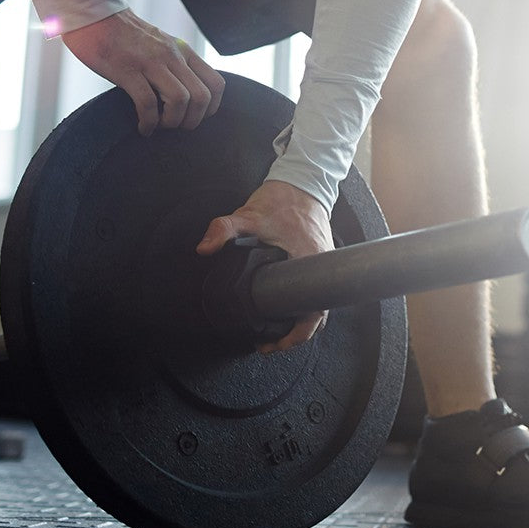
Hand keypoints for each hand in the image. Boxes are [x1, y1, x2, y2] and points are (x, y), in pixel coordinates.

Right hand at [62, 9, 224, 133]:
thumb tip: (186, 95)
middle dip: (192, 121)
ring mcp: (150, 62)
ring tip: (158, 125)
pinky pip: (148, 103)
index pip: (216, 84)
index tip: (194, 116)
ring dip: (171, 122)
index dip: (210, 108)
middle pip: (202, 97)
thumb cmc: (125, 36)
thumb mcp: (162, 44)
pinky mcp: (127, 70)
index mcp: (183, 51)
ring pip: (180, 101)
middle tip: (175, 125)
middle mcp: (172, 56)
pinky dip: (148, 122)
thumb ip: (176, 64)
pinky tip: (142, 127)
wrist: (94, 15)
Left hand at [197, 180, 333, 352]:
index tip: (276, 343)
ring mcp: (324, 263)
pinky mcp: (319, 259)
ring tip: (276, 332)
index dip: (296, 334)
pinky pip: (315, 290)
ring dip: (298, 321)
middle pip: (317, 315)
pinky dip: (302, 304)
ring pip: (317, 303)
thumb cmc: (283, 199)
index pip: (313, 312)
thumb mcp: (248, 215)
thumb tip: (205, 248)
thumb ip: (223, 229)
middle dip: (294, 335)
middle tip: (271, 345)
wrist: (302, 182)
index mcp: (310, 260)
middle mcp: (323, 265)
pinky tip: (284, 307)